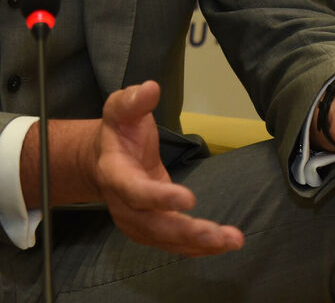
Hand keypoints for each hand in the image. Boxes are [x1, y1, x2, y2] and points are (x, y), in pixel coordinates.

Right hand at [93, 81, 244, 255]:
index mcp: (114, 173)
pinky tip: (224, 243)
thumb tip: (151, 88)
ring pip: (167, 240)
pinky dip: (200, 247)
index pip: (135, 190)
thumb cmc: (118, 132)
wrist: (102, 160)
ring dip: (200, 244)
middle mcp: (123, 205)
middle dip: (186, 231)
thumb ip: (133, 100)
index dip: (159, 197)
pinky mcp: (151, 231)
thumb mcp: (120, 109)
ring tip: (232, 240)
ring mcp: (136, 222)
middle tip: (216, 232)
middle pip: (153, 225)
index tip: (188, 198)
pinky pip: (174, 244)